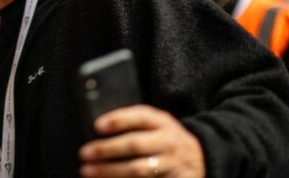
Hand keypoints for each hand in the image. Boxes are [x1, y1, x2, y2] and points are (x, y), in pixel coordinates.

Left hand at [78, 105, 204, 177]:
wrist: (204, 158)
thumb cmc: (167, 139)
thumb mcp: (158, 124)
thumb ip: (134, 123)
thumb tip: (98, 127)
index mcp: (163, 122)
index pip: (141, 116)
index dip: (118, 120)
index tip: (97, 126)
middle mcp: (169, 142)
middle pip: (135, 144)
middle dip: (107, 149)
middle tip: (84, 153)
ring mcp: (173, 165)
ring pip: (138, 170)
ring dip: (110, 171)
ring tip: (88, 172)